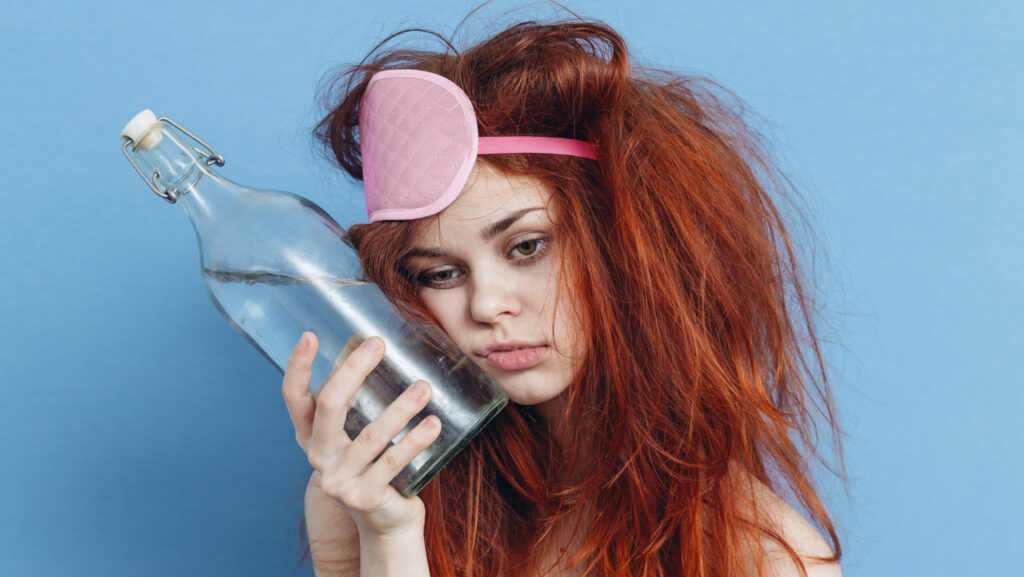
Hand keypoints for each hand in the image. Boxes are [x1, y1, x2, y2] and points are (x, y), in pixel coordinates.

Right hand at [281, 332, 441, 537]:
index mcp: (311, 436)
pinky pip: (392, 463)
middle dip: (354, 370)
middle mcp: (318, 456)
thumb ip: (358, 401)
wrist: (386, 521)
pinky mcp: (364, 496)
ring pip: (370, 436)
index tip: (309, 335)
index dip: (298, 367)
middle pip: (330, 405)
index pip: (294, 398)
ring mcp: (339, 479)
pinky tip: (433, 424)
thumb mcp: (357, 432)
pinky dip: (414, 441)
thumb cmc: (374, 464)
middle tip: (378, 344)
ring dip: (400, 408)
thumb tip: (374, 346)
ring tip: (424, 387)